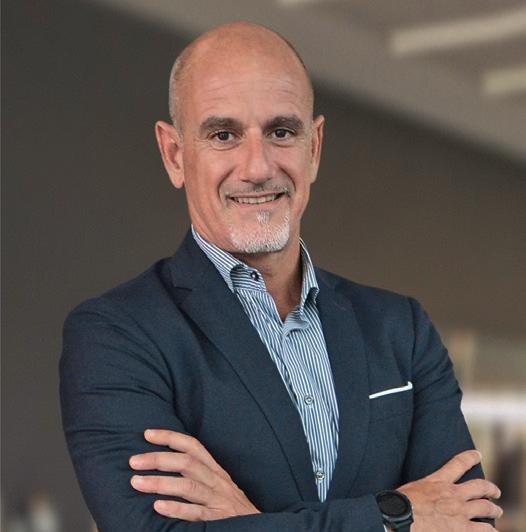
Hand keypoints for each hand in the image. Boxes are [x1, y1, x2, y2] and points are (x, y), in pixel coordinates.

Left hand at [129, 429, 259, 520]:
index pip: (192, 446)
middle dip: (158, 459)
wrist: (261, 528)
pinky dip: (177, 508)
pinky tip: (157, 507)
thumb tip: (164, 464)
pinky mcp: (219, 520)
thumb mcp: (217, 485)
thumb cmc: (231, 507)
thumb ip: (197, 474)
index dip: (170, 437)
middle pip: (187, 463)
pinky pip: (196, 513)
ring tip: (136, 482)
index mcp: (214, 470)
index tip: (147, 434)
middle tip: (133, 461)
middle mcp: (217, 481)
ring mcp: (218, 500)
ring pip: (189, 486)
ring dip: (160, 483)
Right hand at [398, 450, 501, 530]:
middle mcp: (453, 494)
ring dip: (494, 509)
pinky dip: (491, 531)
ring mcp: (460, 512)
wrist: (401, 517)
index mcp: (438, 481)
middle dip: (490, 488)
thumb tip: (420, 493)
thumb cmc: (401, 503)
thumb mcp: (413, 488)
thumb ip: (423, 489)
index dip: (469, 457)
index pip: (457, 464)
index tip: (477, 454)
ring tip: (498, 511)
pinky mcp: (462, 529)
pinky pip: (484, 531)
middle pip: (479, 486)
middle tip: (495, 491)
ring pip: (486, 507)